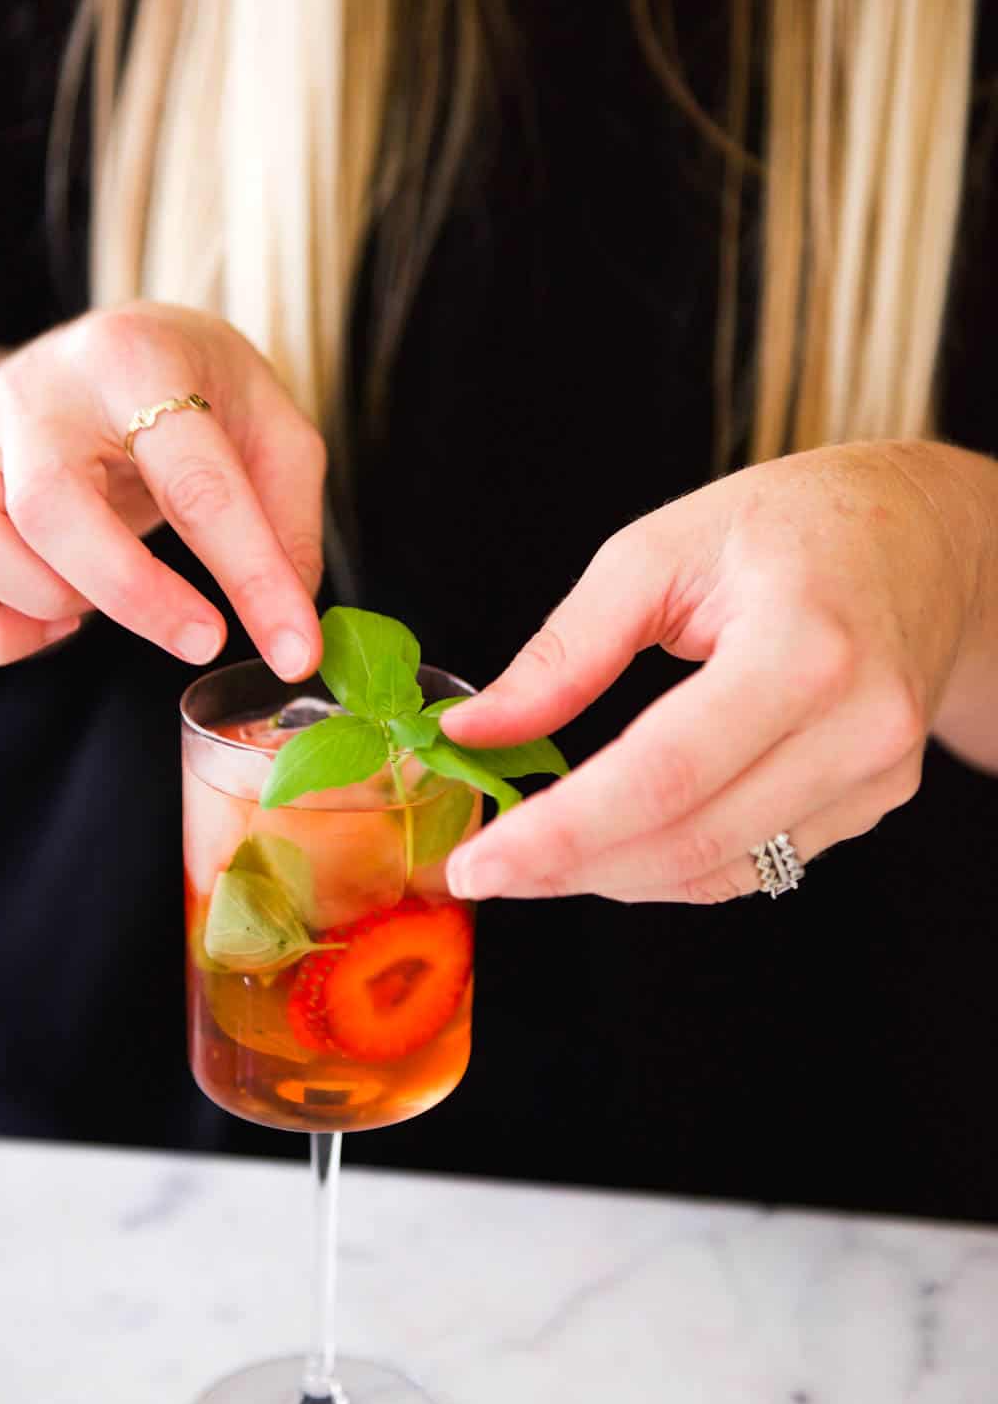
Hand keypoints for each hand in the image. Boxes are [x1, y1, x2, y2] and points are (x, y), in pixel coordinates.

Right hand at [0, 304, 325, 674]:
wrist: (86, 363)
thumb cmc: (193, 396)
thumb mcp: (269, 426)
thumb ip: (290, 518)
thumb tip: (292, 625)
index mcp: (134, 358)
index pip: (195, 480)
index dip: (252, 577)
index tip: (293, 650)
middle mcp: (37, 395)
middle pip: (47, 508)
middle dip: (132, 594)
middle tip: (202, 640)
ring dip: (41, 598)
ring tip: (102, 602)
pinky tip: (57, 619)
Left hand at [442, 441, 985, 903]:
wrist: (927, 539)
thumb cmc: (790, 525)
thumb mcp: (659, 551)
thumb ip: (566, 650)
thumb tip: (476, 730)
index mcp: (804, 645)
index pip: (663, 774)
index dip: (562, 832)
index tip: (482, 861)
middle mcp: (856, 725)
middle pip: (688, 838)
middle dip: (569, 868)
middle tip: (486, 869)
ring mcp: (875, 776)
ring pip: (717, 870)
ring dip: (611, 877)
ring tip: (534, 857)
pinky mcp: (874, 804)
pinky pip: (753, 866)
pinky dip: (668, 867)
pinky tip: (612, 846)